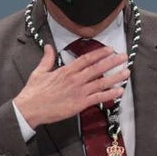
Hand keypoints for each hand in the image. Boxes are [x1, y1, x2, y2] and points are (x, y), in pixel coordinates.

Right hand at [13, 44, 127, 127]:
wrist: (30, 108)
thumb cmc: (33, 92)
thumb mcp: (39, 71)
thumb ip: (47, 59)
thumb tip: (48, 47)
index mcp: (66, 71)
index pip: (86, 59)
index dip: (100, 53)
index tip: (110, 49)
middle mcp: (75, 79)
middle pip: (97, 68)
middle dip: (112, 62)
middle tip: (124, 57)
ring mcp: (78, 91)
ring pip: (101, 82)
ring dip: (115, 77)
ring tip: (127, 72)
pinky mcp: (79, 104)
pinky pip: (98, 98)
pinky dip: (110, 94)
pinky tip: (119, 91)